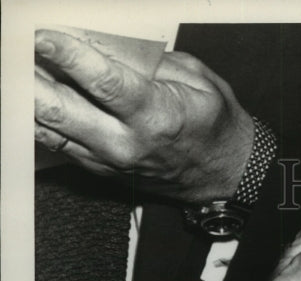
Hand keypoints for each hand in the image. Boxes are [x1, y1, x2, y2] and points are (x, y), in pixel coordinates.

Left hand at [34, 29, 253, 203]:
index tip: (42, 32)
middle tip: (14, 46)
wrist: (224, 173)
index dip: (66, 53)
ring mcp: (108, 161)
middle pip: (59, 108)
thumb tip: (100, 39)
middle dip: (28, 74)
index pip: (101, 81)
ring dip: (25, 96)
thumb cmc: (213, 123)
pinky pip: (55, 142)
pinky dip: (38, 117)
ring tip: (16, 67)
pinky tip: (32, 94)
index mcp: (156, 116)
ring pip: (47, 127)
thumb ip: (147, 60)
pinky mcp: (98, 169)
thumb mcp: (195, 78)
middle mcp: (127, 143)